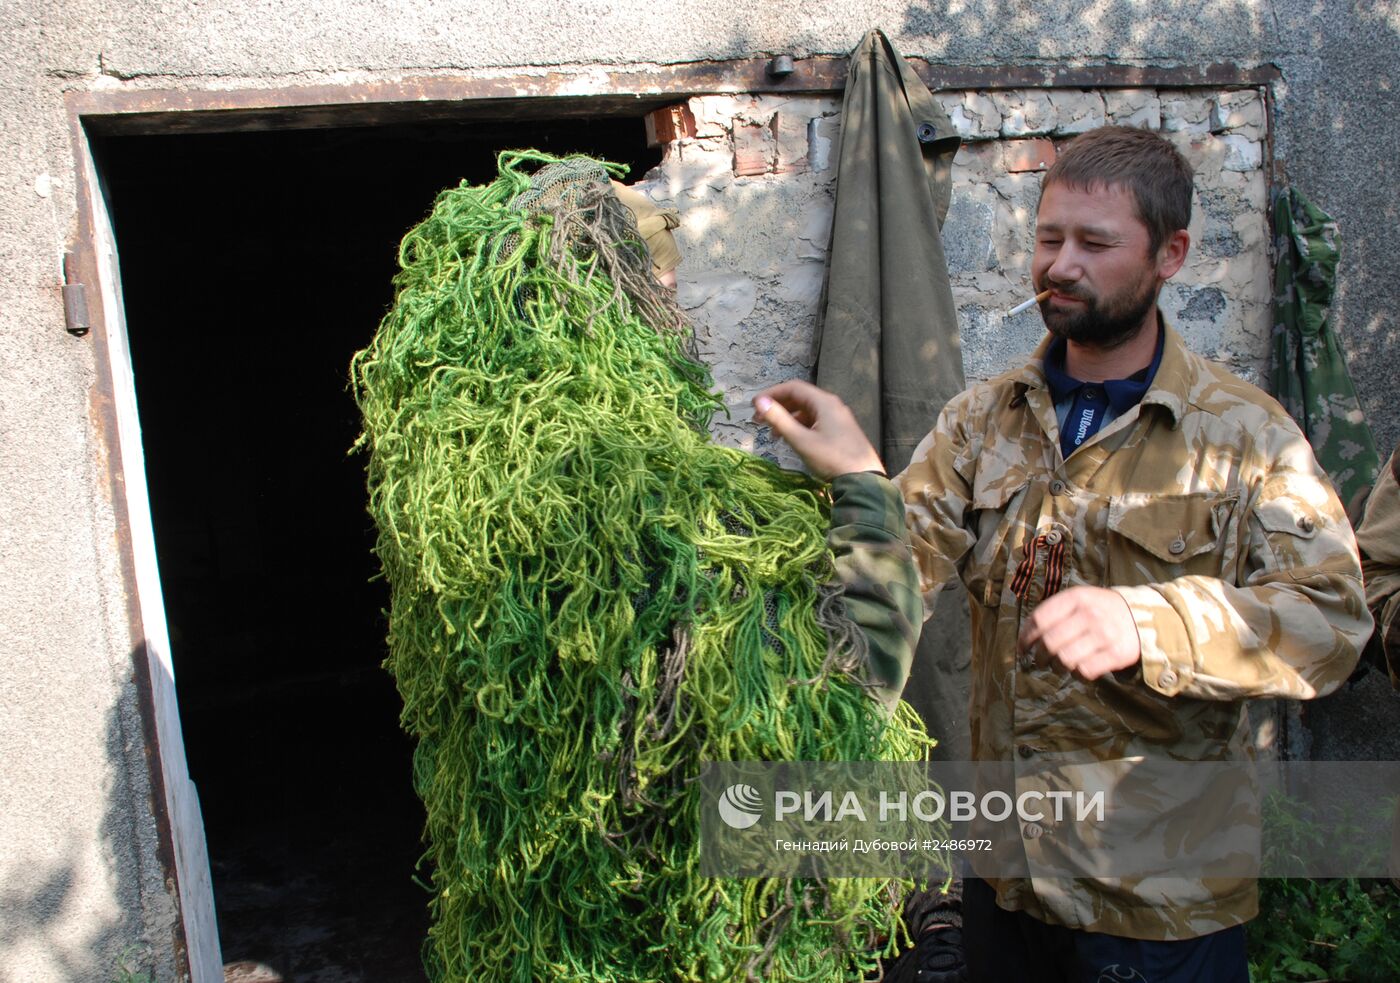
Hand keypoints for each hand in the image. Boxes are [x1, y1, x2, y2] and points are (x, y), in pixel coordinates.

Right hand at [752, 380, 884, 480]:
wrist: (863, 479)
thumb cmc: (831, 457)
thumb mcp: (801, 440)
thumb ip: (779, 420)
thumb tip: (759, 402)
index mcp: (824, 402)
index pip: (793, 388)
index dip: (771, 393)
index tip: (754, 405)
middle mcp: (832, 405)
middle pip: (800, 398)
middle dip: (778, 407)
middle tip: (758, 420)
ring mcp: (837, 418)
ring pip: (807, 411)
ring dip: (788, 419)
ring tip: (773, 435)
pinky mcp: (839, 430)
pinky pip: (815, 422)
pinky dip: (800, 427)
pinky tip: (792, 440)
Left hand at [1017, 586, 1140, 680]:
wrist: (1144, 617)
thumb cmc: (1101, 610)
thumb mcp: (1080, 599)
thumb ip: (1054, 613)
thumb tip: (1025, 638)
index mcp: (1076, 597)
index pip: (1039, 619)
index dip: (1025, 637)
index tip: (1022, 648)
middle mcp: (1090, 614)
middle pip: (1049, 642)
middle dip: (1039, 656)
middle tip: (1039, 661)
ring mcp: (1104, 634)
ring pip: (1064, 659)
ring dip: (1056, 667)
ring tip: (1058, 666)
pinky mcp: (1117, 654)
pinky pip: (1085, 671)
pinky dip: (1076, 674)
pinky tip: (1077, 670)